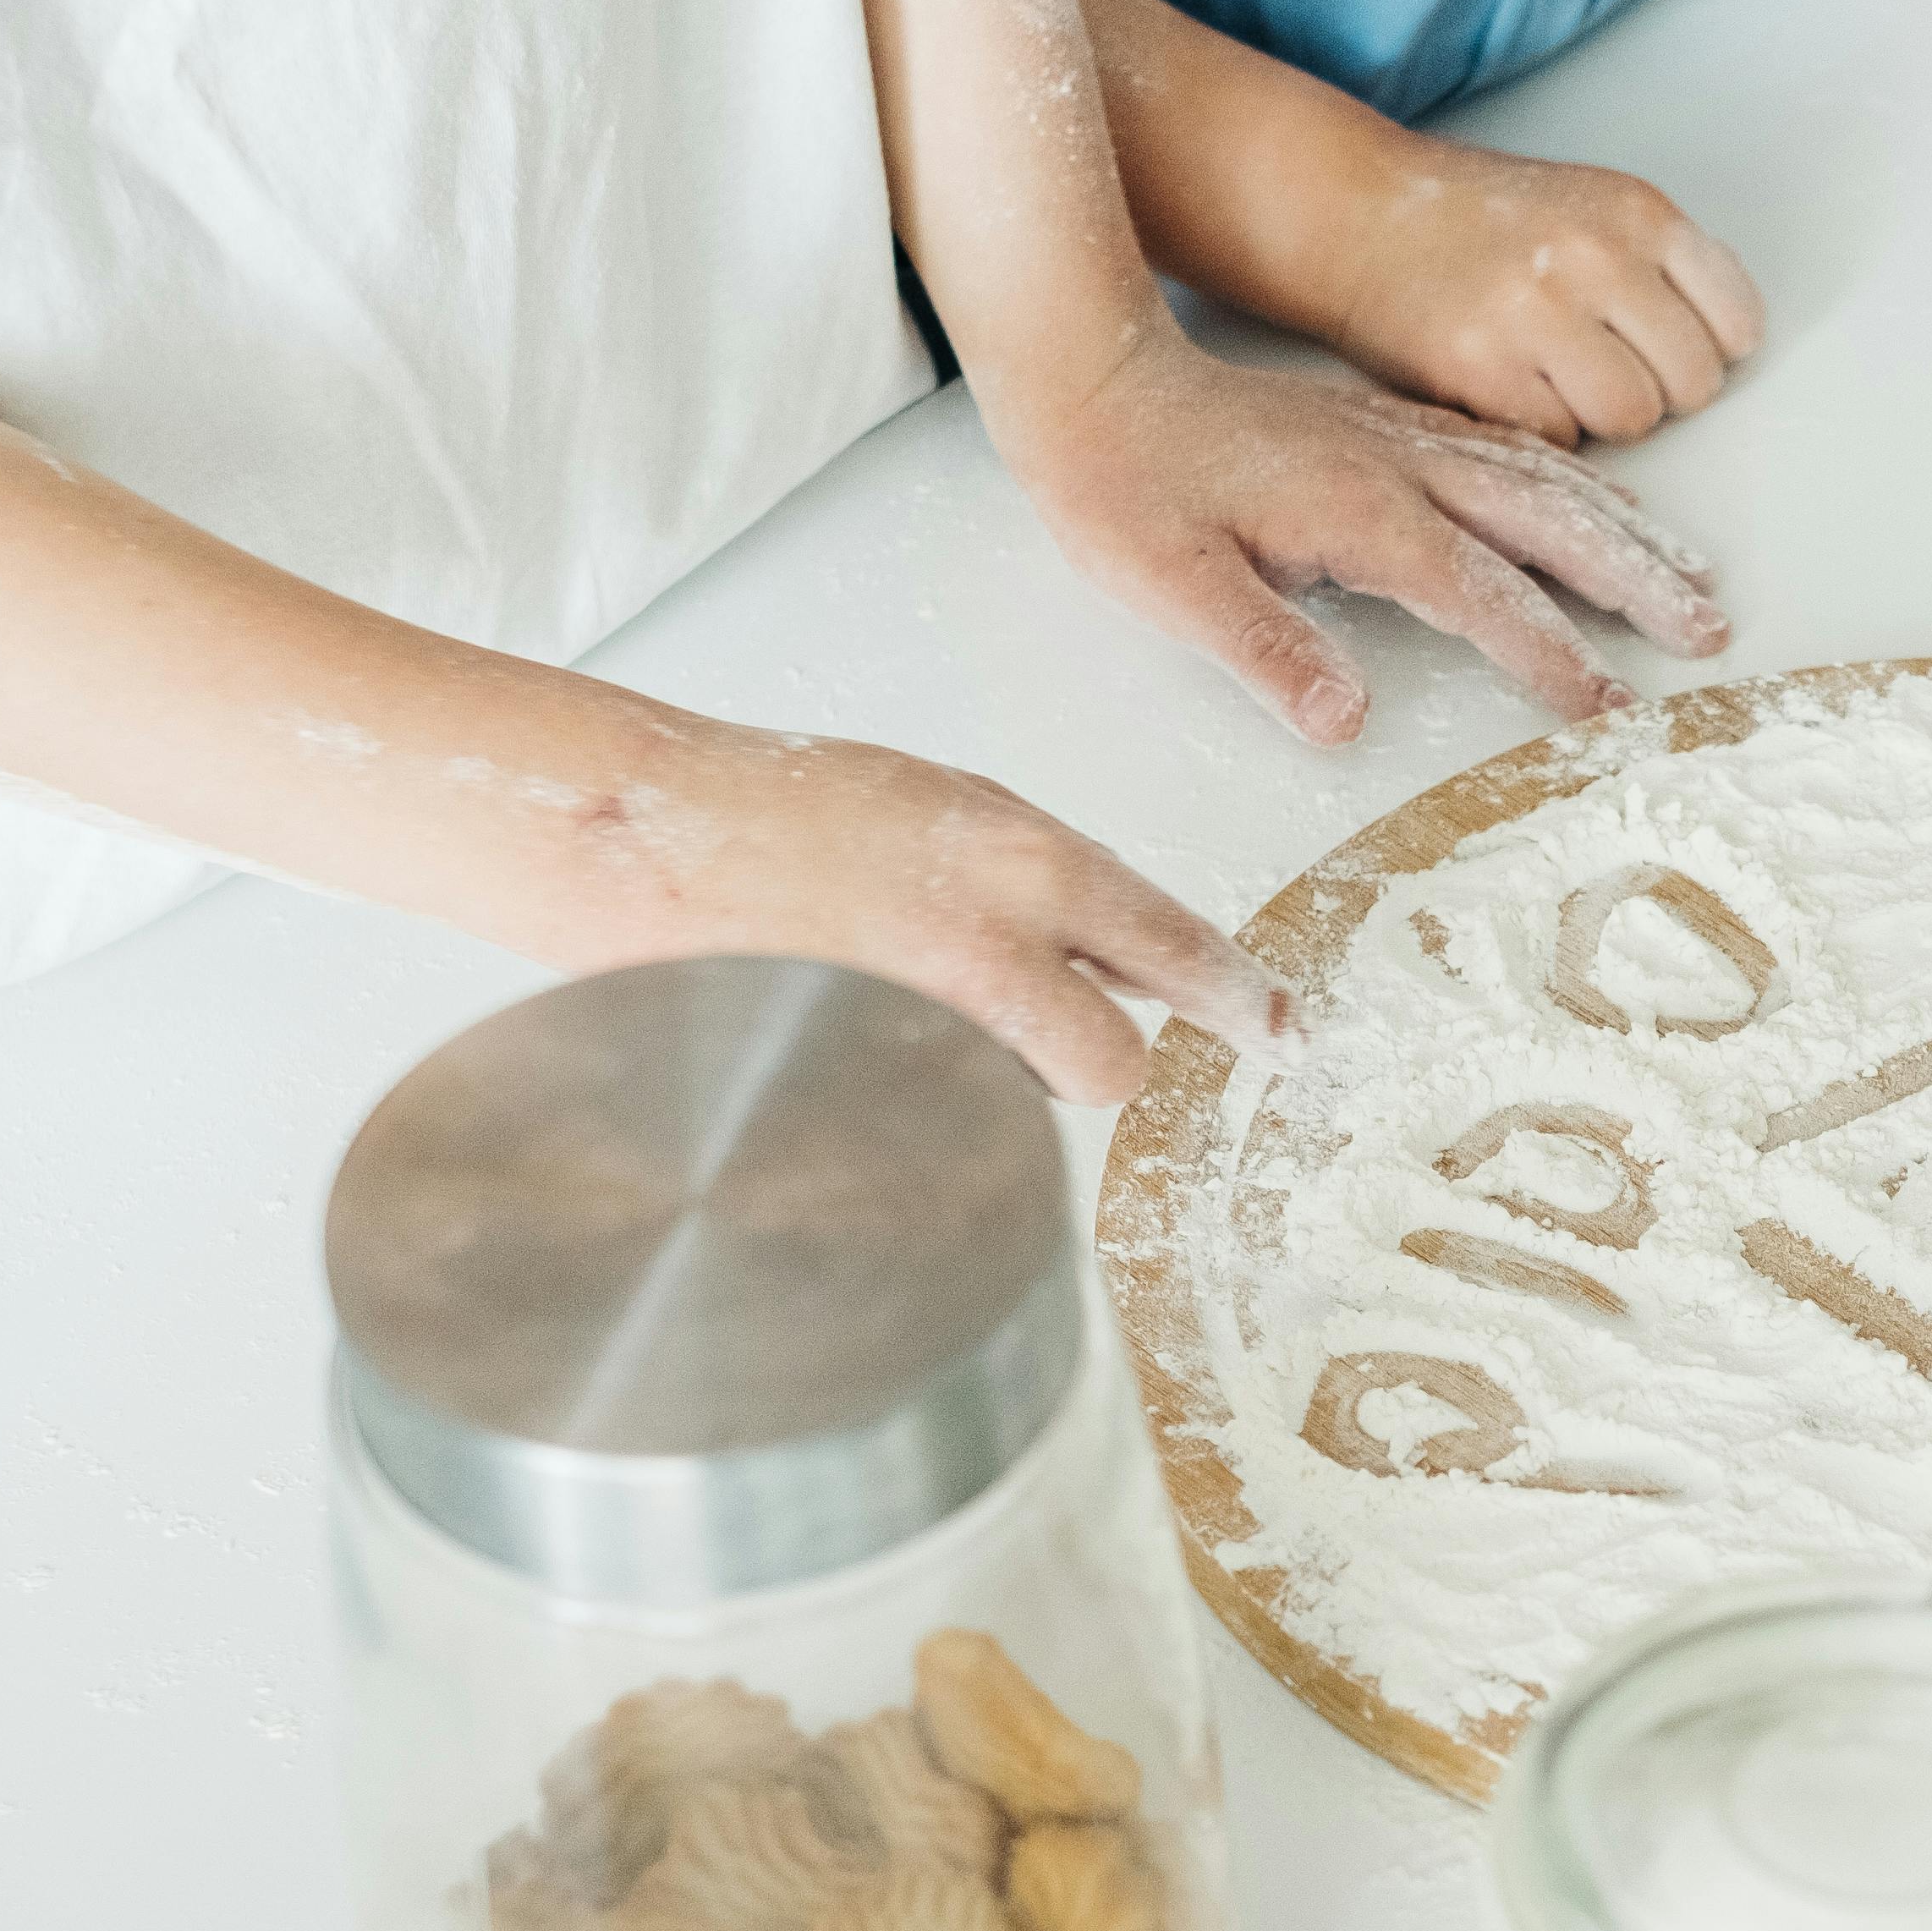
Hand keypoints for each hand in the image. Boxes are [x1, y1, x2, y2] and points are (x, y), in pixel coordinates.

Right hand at [535, 718, 1283, 1105]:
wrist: (649, 831)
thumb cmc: (792, 811)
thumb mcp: (948, 810)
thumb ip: (1042, 886)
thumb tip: (1122, 957)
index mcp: (1025, 858)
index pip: (1176, 947)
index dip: (1240, 1002)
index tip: (1282, 1036)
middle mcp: (995, 943)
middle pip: (1115, 1067)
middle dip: (1089, 1060)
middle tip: (1030, 1025)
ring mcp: (929, 1024)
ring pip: (1022, 1097)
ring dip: (993, 1076)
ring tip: (900, 1003)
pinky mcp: (874, 1085)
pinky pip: (945, 1120)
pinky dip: (922, 1101)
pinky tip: (860, 1042)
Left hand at [988, 333, 1731, 739]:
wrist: (1090, 376)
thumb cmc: (1122, 487)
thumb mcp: (1172, 585)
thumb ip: (1264, 649)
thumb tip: (1344, 719)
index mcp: (1358, 510)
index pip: (1479, 593)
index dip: (1547, 655)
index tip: (1602, 710)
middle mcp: (1398, 464)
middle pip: (1548, 521)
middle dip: (1635, 579)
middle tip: (1707, 629)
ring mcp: (1399, 437)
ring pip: (1542, 479)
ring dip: (1623, 528)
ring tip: (1692, 574)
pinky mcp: (1387, 425)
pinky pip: (1507, 450)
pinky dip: (1572, 482)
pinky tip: (1600, 505)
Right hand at [1324, 134, 1766, 444]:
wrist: (1358, 213)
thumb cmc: (1480, 221)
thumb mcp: (1589, 203)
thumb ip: (1662, 260)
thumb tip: (1729, 335)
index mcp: (1636, 211)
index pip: (1737, 322)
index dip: (1707, 348)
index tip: (1667, 348)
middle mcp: (1595, 257)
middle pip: (1693, 383)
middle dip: (1656, 389)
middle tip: (1602, 367)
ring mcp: (1538, 314)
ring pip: (1632, 419)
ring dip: (1602, 417)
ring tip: (1556, 379)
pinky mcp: (1483, 371)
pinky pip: (1562, 441)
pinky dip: (1542, 430)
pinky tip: (1510, 388)